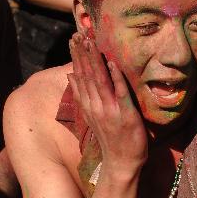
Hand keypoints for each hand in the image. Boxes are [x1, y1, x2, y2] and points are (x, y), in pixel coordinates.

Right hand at [68, 33, 147, 169]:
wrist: (120, 164)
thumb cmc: (110, 139)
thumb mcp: (91, 116)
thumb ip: (82, 96)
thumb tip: (70, 76)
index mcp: (88, 105)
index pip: (80, 77)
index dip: (76, 57)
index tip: (73, 39)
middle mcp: (96, 106)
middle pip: (87, 75)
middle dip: (83, 53)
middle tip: (79, 34)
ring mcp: (110, 111)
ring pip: (100, 81)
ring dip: (95, 61)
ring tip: (91, 42)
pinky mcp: (125, 116)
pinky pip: (120, 94)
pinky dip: (116, 78)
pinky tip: (113, 64)